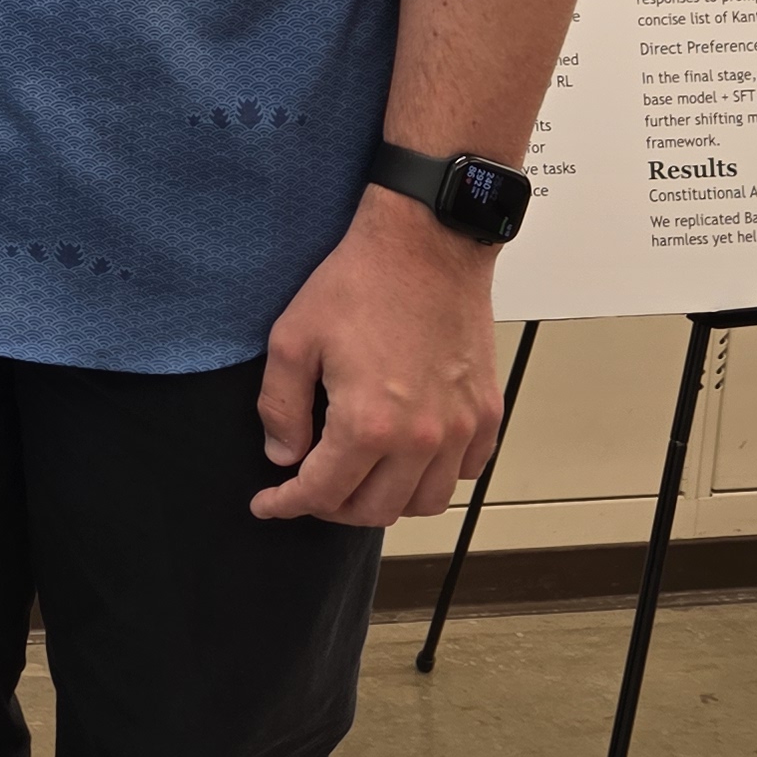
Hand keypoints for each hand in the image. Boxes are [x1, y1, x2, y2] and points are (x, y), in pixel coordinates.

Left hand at [250, 188, 498, 525]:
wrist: (426, 245)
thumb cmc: (357, 283)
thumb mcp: (292, 339)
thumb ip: (280, 407)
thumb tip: (283, 456)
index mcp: (369, 424)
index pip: (324, 493)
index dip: (288, 505)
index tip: (268, 505)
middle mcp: (422, 438)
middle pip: (377, 510)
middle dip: (333, 507)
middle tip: (307, 488)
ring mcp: (462, 428)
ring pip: (426, 502)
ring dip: (386, 501)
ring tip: (356, 478)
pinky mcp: (488, 412)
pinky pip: (466, 472)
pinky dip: (435, 478)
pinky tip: (406, 459)